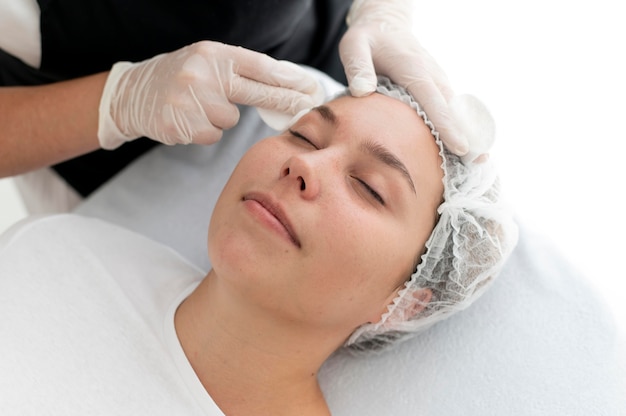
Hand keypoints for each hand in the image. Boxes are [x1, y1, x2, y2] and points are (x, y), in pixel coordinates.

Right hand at [98, 41, 320, 148]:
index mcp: (213, 54)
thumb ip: (238, 72)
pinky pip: (212, 134)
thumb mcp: (207, 63)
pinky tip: (188, 118)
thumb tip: (283, 84)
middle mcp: (202, 73)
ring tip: (197, 106)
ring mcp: (190, 100)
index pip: (260, 67)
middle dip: (284, 101)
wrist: (132, 94)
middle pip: (256, 93)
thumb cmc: (179, 77)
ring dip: (219, 117)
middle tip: (306, 106)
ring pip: (230, 120)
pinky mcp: (181, 125)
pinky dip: (204, 130)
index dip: (289, 79)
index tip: (310, 87)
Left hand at [340, 0, 489, 158]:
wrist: (385, 24)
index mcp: (413, 69)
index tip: (460, 147)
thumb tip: (362, 91)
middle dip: (466, 135)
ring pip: (455, 111)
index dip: (448, 125)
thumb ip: (357, 67)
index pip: (434, 101)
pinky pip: (450, 110)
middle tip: (478, 162)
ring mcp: (437, 81)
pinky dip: (457, 128)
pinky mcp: (437, 87)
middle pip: (452, 111)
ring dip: (466, 133)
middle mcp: (431, 76)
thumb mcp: (354, 46)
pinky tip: (461, 149)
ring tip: (476, 162)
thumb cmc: (367, 39)